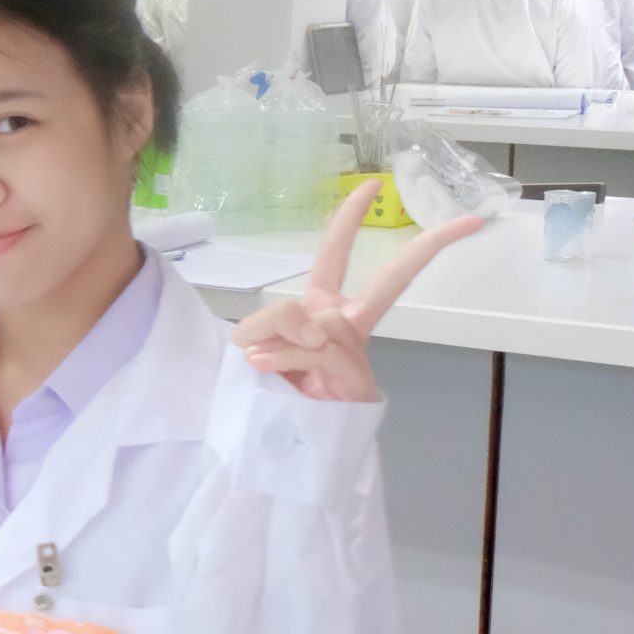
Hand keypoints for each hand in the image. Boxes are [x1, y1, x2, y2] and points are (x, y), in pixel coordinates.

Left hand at [231, 181, 482, 402]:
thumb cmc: (286, 397)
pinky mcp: (351, 371)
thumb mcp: (263, 352)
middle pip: (355, 268)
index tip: (374, 186)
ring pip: (304, 317)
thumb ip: (271, 331)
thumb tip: (285, 332)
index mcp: (324, 309)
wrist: (307, 447)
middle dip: (370, 228)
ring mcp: (350, 344)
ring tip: (258, 362)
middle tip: (376, 189)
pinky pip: (307, 350)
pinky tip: (263, 364)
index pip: (334, 255)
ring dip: (274, 336)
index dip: (350, 219)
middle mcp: (343, 320)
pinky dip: (281, 356)